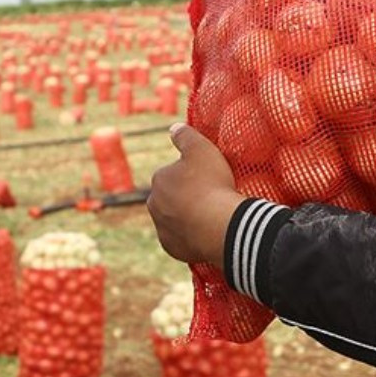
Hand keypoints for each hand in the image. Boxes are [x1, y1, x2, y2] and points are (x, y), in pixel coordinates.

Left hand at [147, 123, 244, 267]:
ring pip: (175, 219)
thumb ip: (186, 136)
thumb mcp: (203, 149)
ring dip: (188, 218)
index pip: (173, 174)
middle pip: (171, 198)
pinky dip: (192, 237)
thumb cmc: (213, 184)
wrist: (221, 226)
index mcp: (159, 180)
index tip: (210, 180)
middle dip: (186, 197)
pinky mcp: (172, 248)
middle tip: (212, 198)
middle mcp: (154, 204)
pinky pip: (182, 240)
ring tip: (212, 217)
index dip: (193, 176)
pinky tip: (208, 234)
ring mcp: (162, 228)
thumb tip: (173, 128)